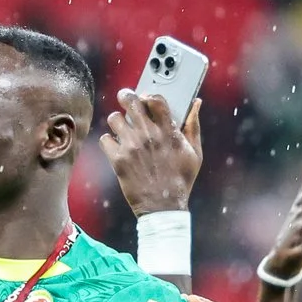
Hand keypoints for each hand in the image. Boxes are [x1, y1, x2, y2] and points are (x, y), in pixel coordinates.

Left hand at [101, 93, 201, 215]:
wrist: (163, 207)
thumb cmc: (181, 180)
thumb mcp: (195, 153)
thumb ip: (193, 126)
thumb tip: (196, 103)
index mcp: (168, 131)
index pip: (155, 98)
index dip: (148, 95)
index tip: (145, 98)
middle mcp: (149, 135)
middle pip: (130, 101)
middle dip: (126, 97)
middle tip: (125, 100)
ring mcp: (132, 146)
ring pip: (114, 118)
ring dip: (117, 121)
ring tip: (122, 128)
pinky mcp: (118, 160)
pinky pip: (105, 139)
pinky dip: (109, 142)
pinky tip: (116, 147)